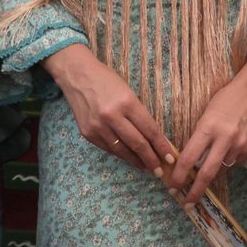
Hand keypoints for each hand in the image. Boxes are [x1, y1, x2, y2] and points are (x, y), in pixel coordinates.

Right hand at [44, 44, 175, 173]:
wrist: (77, 75)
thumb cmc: (107, 80)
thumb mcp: (128, 92)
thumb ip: (139, 114)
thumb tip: (154, 137)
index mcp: (127, 102)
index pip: (149, 130)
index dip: (161, 146)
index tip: (170, 158)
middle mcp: (112, 116)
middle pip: (138, 143)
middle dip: (151, 159)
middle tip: (160, 170)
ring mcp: (98, 126)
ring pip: (122, 150)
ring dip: (137, 161)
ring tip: (147, 167)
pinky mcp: (87, 133)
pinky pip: (108, 148)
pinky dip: (121, 154)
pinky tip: (129, 158)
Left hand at [169, 54, 246, 204]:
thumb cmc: (224, 101)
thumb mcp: (205, 116)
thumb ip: (198, 138)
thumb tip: (189, 161)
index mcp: (208, 128)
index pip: (190, 157)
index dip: (179, 175)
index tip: (172, 186)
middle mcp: (224, 139)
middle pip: (207, 173)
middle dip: (195, 191)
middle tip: (187, 203)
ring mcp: (239, 146)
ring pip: (221, 170)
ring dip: (210, 176)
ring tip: (202, 179)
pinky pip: (234, 163)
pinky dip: (226, 164)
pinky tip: (224, 154)